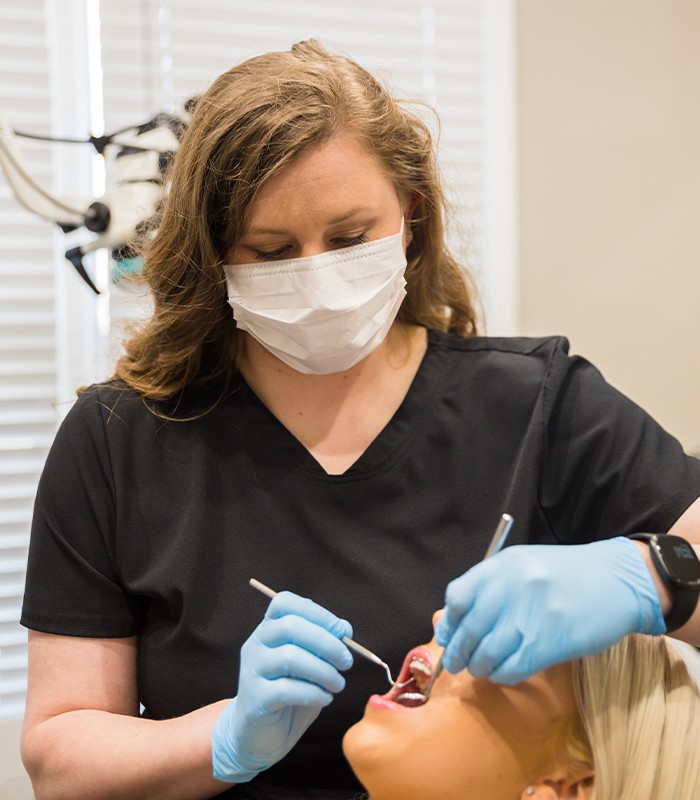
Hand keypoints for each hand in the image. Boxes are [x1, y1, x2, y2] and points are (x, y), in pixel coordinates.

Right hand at [212, 591, 352, 782]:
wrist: (260, 735)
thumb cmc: (290, 693)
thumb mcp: (309, 664)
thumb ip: (323, 645)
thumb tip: (345, 629)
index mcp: (269, 629)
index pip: (284, 603)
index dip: (317, 612)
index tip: (343, 630)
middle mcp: (256, 644)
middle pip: (290, 626)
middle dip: (326, 642)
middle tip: (346, 662)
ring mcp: (252, 670)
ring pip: (290, 656)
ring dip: (323, 670)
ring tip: (338, 684)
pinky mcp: (254, 698)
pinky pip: (286, 688)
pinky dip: (313, 692)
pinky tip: (325, 698)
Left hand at [435, 537, 664, 684]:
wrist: (619, 580)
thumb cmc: (569, 574)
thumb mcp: (526, 565)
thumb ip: (494, 586)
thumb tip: (458, 619)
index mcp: (503, 565)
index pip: (459, 597)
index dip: (449, 622)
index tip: (447, 636)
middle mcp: (513, 587)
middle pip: (470, 629)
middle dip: (457, 651)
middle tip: (455, 663)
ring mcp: (531, 615)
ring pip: (488, 652)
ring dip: (478, 666)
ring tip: (479, 669)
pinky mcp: (551, 642)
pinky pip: (513, 666)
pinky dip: (502, 675)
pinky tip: (502, 674)